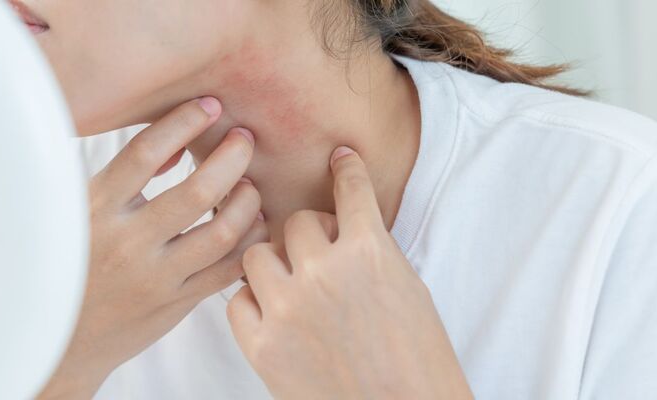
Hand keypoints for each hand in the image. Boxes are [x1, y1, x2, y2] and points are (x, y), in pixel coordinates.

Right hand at [40, 98, 267, 398]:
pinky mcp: (178, 303)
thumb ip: (123, 178)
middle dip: (232, 157)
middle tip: (245, 139)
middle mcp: (128, 243)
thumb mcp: (82, 213)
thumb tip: (177, 147)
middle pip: (197, 191)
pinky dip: (251, 242)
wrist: (63, 338)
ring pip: (222, 232)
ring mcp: (156, 277)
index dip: (183, 122)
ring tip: (251, 184)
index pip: (144, 153)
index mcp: (97, 210)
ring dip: (248, 201)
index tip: (211, 105)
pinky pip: (228, 269)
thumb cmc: (76, 260)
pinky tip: (257, 223)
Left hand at [227, 147, 471, 399]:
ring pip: (258, 255)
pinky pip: (238, 300)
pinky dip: (255, 302)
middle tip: (324, 256)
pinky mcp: (263, 345)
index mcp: (370, 251)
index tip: (339, 159)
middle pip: (297, 222)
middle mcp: (324, 271)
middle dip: (312, 234)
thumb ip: (371, 249)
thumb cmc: (417, 358)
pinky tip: (275, 313)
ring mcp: (288, 308)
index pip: (350, 189)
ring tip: (293, 284)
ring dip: (276, 263)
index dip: (346, 169)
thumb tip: (343, 224)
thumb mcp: (408, 289)